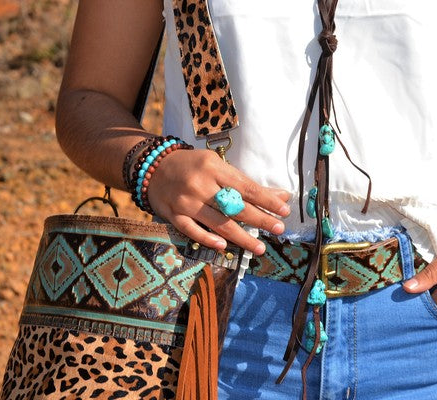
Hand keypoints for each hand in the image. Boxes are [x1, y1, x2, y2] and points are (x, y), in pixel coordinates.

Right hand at [147, 149, 290, 254]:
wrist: (152, 166)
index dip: (267, 200)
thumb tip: (279, 196)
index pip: (246, 187)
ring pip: (217, 223)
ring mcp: (185, 201)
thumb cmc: (192, 165)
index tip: (284, 210)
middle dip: (260, 219)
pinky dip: (208, 239)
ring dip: (241, 237)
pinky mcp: (172, 214)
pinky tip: (224, 246)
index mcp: (213, 168)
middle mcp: (200, 184)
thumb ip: (245, 183)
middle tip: (279, 229)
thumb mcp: (218, 166)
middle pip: (235, 207)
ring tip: (260, 247)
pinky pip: (192, 231)